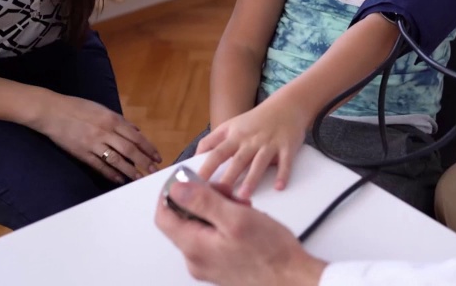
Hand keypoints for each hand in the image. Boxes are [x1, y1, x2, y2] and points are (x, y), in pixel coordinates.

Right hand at [30, 93, 161, 183]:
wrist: (52, 111)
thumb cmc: (78, 107)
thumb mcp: (102, 109)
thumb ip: (120, 120)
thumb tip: (136, 130)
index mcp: (112, 119)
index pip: (136, 136)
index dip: (148, 148)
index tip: (157, 157)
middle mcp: (105, 132)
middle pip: (129, 149)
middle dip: (144, 161)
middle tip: (154, 172)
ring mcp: (93, 144)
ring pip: (116, 160)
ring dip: (130, 170)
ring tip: (139, 178)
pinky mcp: (82, 153)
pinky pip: (99, 165)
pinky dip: (110, 174)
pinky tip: (119, 180)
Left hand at [156, 178, 325, 285]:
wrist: (292, 279)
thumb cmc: (270, 254)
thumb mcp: (235, 218)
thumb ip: (202, 202)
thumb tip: (177, 189)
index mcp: (194, 247)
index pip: (164, 216)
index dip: (170, 193)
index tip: (185, 180)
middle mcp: (196, 259)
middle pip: (184, 220)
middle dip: (202, 199)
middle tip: (226, 193)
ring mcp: (209, 264)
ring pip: (201, 227)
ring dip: (217, 210)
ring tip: (241, 207)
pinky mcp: (221, 265)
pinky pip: (213, 237)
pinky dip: (224, 223)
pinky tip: (244, 220)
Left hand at [196, 97, 307, 197]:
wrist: (286, 105)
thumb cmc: (256, 120)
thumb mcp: (231, 125)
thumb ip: (213, 141)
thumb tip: (194, 158)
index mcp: (235, 136)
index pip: (217, 153)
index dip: (206, 168)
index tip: (195, 184)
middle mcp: (251, 140)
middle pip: (237, 160)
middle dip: (227, 178)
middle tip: (218, 197)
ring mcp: (269, 143)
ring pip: (259, 162)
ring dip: (252, 179)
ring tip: (244, 195)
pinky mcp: (287, 146)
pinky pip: (285, 162)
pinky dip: (283, 174)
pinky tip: (279, 187)